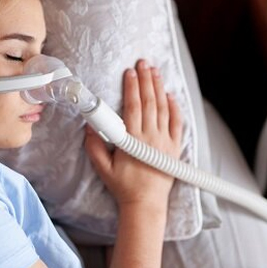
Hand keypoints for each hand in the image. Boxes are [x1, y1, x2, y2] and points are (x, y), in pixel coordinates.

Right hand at [84, 59, 182, 215]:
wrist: (145, 204)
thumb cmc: (123, 187)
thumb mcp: (103, 168)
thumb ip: (94, 146)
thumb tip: (89, 126)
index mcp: (133, 140)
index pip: (133, 107)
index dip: (131, 87)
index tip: (129, 73)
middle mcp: (151, 138)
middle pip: (150, 102)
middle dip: (146, 80)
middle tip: (143, 63)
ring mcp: (165, 142)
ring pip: (164, 108)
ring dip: (159, 87)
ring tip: (155, 71)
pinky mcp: (175, 147)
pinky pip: (177, 123)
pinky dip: (175, 107)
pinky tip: (170, 94)